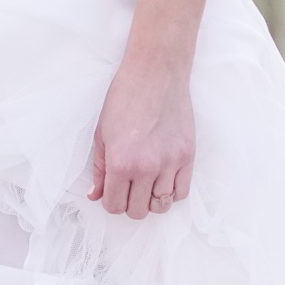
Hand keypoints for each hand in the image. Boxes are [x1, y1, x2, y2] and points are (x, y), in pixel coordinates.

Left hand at [89, 57, 193, 218]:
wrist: (155, 74)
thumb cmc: (124, 98)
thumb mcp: (102, 134)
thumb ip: (100, 169)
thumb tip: (96, 195)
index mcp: (120, 163)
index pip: (115, 206)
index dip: (111, 202)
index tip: (113, 192)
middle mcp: (147, 168)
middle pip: (139, 211)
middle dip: (130, 204)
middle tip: (129, 187)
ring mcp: (170, 163)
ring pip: (162, 205)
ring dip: (152, 200)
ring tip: (147, 184)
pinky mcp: (188, 156)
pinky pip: (182, 192)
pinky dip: (171, 192)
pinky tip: (163, 179)